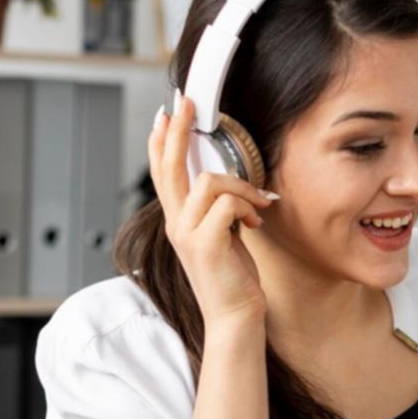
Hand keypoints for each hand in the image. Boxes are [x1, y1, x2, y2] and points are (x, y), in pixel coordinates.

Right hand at [149, 93, 277, 327]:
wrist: (235, 316)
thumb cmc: (233, 278)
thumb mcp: (223, 236)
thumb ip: (219, 210)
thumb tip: (230, 185)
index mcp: (178, 219)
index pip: (163, 172)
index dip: (162, 141)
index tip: (166, 113)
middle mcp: (176, 223)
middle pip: (171, 166)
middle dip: (179, 130)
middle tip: (186, 102)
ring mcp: (187, 232)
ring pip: (209, 181)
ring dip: (241, 188)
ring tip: (256, 208)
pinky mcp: (205, 242)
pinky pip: (226, 202)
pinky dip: (247, 206)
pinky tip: (255, 222)